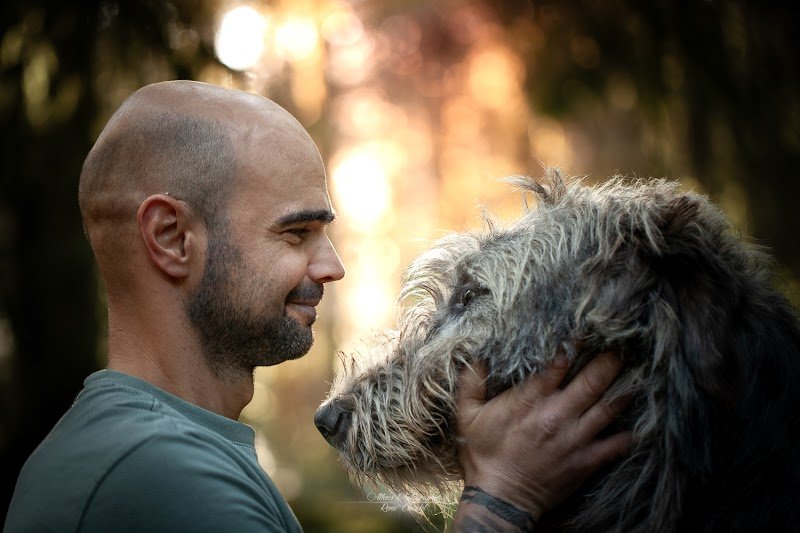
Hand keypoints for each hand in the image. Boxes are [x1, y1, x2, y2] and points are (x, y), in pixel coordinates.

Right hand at [454, 353, 631, 522]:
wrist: (501, 498)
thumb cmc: (483, 455)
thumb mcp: (467, 416)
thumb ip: (471, 383)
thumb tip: (476, 355)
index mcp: (530, 401)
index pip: (558, 365)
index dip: (574, 345)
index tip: (585, 331)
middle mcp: (558, 416)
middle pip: (593, 382)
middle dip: (609, 362)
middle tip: (620, 348)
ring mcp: (576, 439)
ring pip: (609, 408)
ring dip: (624, 390)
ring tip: (634, 376)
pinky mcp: (586, 461)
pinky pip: (616, 444)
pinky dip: (628, 433)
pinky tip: (635, 423)